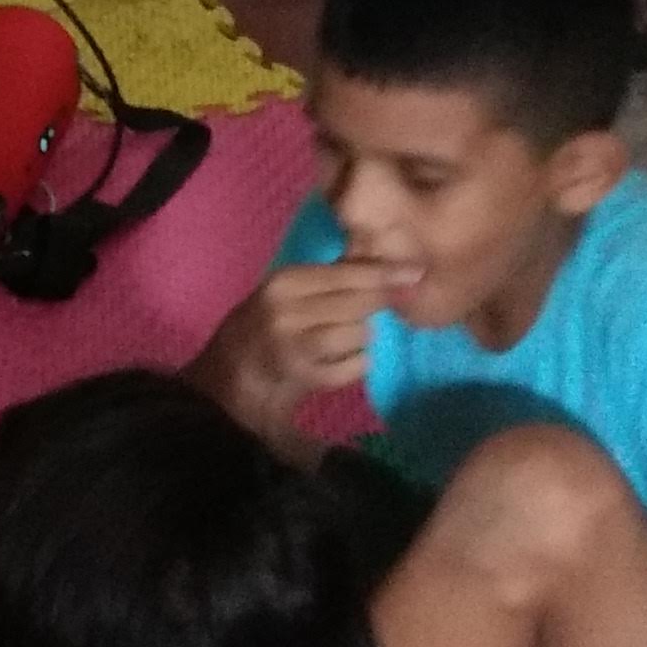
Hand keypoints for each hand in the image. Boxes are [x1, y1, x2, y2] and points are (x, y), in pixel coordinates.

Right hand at [219, 261, 396, 423]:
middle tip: (371, 311)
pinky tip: (341, 361)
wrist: (230, 378)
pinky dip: (357, 364)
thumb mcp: (287, 293)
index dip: (387, 272)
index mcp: (285, 282)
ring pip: (361, 334)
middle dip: (374, 307)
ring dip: (361, 338)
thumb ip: (328, 280)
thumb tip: (389, 269)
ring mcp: (296, 346)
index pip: (348, 272)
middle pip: (360, 303)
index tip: (416, 272)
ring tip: (344, 339)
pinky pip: (356, 366)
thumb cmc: (264, 327)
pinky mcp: (306, 377)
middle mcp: (288, 310)